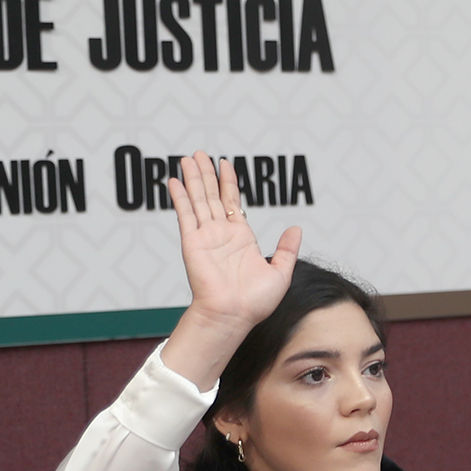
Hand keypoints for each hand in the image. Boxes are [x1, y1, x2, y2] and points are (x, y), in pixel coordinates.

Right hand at [160, 154, 303, 388]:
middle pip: (212, 196)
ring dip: (193, 178)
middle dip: (207, 174)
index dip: (228, 182)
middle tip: (199, 154)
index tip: (224, 164)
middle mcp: (221, 235)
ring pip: (199, 200)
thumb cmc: (254, 303)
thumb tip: (296, 228)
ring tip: (188, 158)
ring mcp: (205, 237)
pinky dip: (180, 197)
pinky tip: (175, 181)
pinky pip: (185, 215)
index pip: (232, 203)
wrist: (233, 315)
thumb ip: (287, 249)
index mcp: (240, 239)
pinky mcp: (192, 242)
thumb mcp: (280, 273)